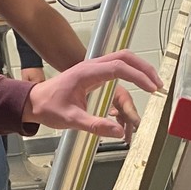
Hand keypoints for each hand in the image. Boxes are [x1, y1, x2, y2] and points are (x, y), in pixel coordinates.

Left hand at [21, 51, 161, 137]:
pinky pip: (116, 69)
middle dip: (144, 68)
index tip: (151, 87)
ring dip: (139, 70)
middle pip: (124, 57)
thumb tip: (118, 132)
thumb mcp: (70, 120)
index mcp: (86, 73)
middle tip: (157, 84)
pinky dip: (130, 75)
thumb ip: (95, 126)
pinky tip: (138, 86)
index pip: (119, 67)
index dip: (138, 76)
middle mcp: (91, 67)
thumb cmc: (48, 107)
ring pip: (122, 60)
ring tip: (152, 85)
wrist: (33, 102)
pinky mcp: (94, 75)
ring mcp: (93, 69)